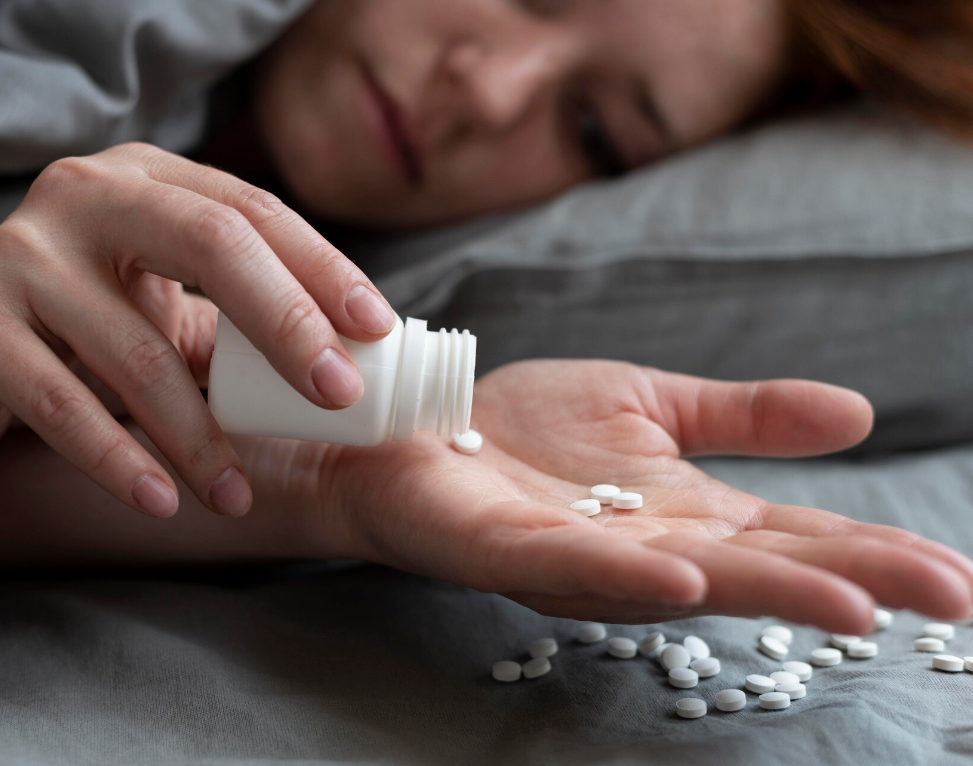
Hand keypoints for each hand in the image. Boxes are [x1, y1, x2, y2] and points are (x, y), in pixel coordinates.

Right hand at [0, 142, 396, 517]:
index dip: (323, 268)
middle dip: (287, 324)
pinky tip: (161, 501)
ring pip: (137, 350)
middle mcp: (82, 196)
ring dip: (201, 437)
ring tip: (235, 497)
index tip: (378, 330)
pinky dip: (118, 460)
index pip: (252, 211)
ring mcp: (18, 254)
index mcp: (145, 179)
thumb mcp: (160, 302)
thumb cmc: (80, 326)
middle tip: (338, 397)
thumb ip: (236, 319)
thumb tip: (356, 368)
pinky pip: (60, 403)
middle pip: (209, 243)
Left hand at [306, 360, 972, 631]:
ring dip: (765, 590)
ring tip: (852, 602)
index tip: (957, 577)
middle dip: (851, 582)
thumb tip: (858, 415)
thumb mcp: (651, 404)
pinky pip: (572, 562)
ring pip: (681, 577)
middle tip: (947, 597)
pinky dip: (631, 570)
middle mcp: (643, 546)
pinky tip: (688, 574)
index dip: (872, 553)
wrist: (419, 423)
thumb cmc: (527, 425)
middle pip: (758, 567)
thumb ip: (742, 417)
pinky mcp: (507, 546)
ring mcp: (577, 553)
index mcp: (683, 512)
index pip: (794, 536)